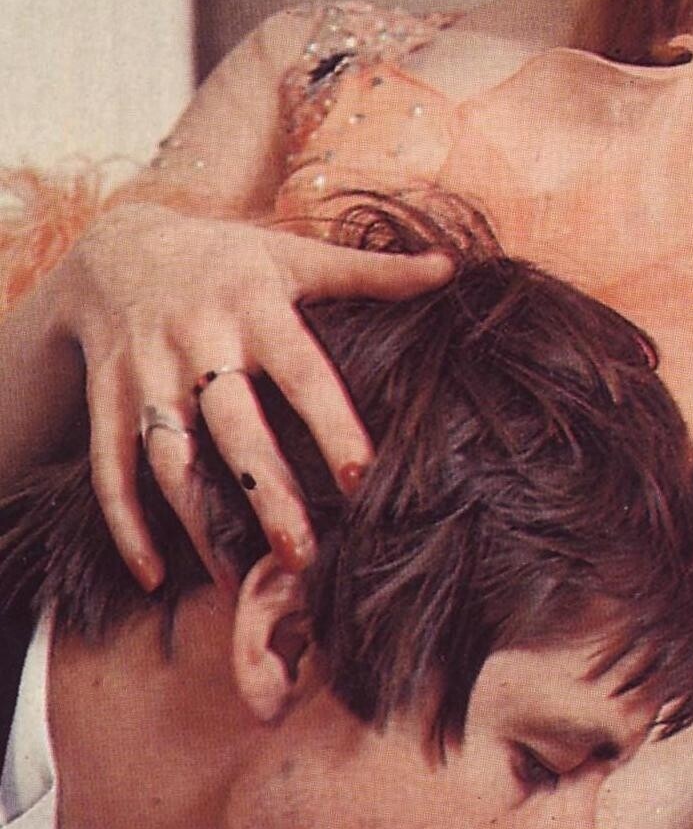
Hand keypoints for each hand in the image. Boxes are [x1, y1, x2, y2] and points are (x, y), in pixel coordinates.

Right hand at [53, 203, 451, 589]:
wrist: (117, 246)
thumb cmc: (230, 260)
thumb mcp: (295, 254)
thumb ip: (370, 271)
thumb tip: (450, 269)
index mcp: (256, 306)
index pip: (302, 371)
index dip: (332, 423)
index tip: (364, 476)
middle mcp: (198, 341)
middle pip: (234, 427)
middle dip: (265, 492)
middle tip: (303, 557)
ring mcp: (146, 375)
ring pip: (170, 459)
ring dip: (199, 524)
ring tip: (237, 582)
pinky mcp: (106, 401)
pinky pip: (111, 470)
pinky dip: (126, 525)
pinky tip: (153, 578)